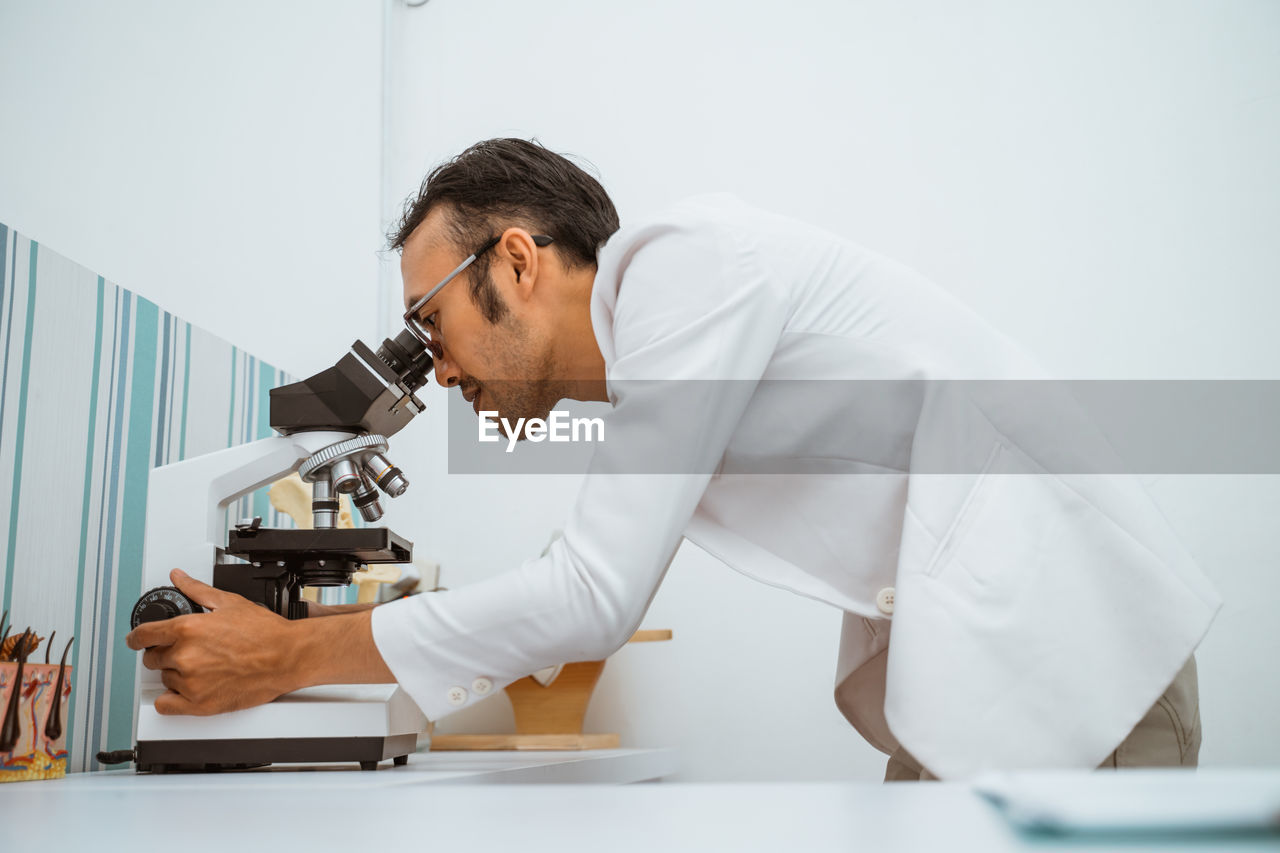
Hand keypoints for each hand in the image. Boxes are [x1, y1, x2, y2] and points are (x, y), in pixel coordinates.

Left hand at [126, 569, 298, 714]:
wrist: (287, 657)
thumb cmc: (265, 632)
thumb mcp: (229, 603)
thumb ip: (196, 590)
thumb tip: (179, 578)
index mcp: (187, 629)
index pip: (142, 635)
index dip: (137, 637)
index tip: (137, 640)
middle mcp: (185, 656)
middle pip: (153, 658)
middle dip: (166, 653)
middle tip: (189, 650)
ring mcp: (191, 682)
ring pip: (164, 680)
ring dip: (176, 674)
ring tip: (202, 667)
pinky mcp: (200, 704)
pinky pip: (166, 706)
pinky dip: (171, 699)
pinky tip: (185, 690)